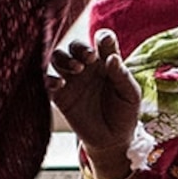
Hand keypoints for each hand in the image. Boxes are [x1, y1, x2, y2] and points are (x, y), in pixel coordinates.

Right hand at [46, 31, 141, 172]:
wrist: (112, 140)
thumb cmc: (124, 113)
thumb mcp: (130, 94)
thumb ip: (121, 75)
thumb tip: (111, 58)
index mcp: (106, 61)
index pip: (102, 41)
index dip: (102, 38)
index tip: (104, 42)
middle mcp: (87, 67)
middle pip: (75, 46)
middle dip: (79, 47)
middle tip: (89, 57)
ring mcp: (71, 80)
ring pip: (58, 58)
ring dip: (64, 58)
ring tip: (76, 69)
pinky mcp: (60, 95)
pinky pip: (47, 81)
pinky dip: (49, 79)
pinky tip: (59, 83)